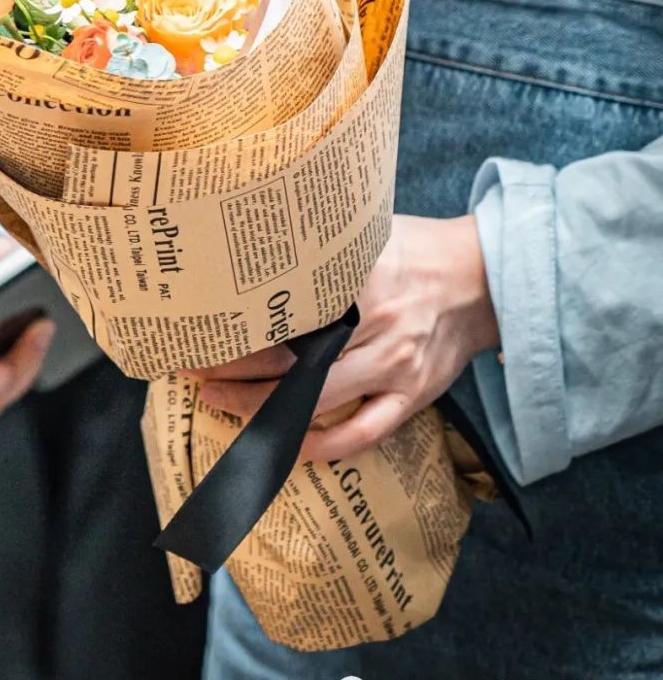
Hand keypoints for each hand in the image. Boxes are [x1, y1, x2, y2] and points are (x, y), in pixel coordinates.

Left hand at [191, 214, 497, 461]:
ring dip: (264, 409)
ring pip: (317, 401)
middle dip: (236, 374)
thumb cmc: (416, 248)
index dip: (240, 327)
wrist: (484, 279)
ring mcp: (396, 367)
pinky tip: (286, 446)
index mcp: (362, 280)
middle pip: (293, 362)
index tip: (203, 329)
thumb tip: (259, 242)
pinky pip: (363, 434)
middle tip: (195, 373)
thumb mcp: (369, 232)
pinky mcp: (412, 396)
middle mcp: (378, 327)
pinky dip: (323, 446)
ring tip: (221, 404)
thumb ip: (322, 246)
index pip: (287, 311)